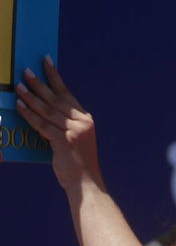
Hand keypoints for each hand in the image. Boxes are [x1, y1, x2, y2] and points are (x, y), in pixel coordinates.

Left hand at [15, 57, 104, 189]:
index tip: (46, 61)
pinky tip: (19, 105)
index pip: (66, 94)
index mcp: (86, 120)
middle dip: (39, 83)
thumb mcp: (73, 140)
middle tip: (26, 71)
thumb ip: (61, 125)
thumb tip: (41, 110)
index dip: (55, 77)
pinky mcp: (64, 141)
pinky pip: (42, 124)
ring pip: (47, 110)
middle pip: (56, 99)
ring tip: (19, 86)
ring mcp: (74, 131)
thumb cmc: (77, 164)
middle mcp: (82, 123)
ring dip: (31, 97)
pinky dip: (29, 114)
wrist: (85, 184)